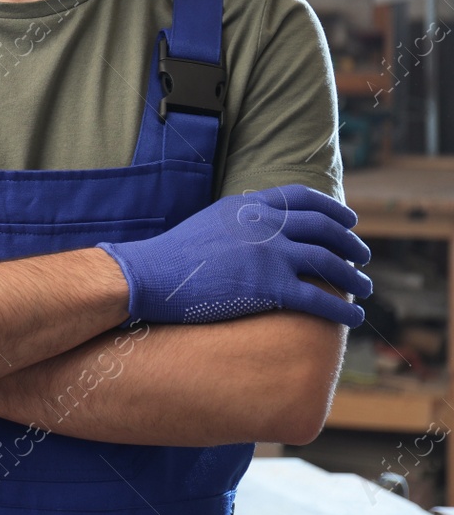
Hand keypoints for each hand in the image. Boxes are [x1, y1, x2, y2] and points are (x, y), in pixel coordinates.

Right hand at [98, 184, 372, 327]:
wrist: (151, 275)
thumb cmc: (174, 254)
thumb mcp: (211, 221)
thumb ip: (242, 219)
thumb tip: (263, 226)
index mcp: (249, 205)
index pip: (303, 198)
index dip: (333, 208)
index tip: (349, 220)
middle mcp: (264, 225)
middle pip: (324, 228)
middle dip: (351, 243)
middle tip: (363, 257)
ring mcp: (269, 255)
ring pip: (329, 262)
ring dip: (354, 277)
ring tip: (364, 288)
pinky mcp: (270, 288)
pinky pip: (319, 298)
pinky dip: (343, 309)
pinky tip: (354, 317)